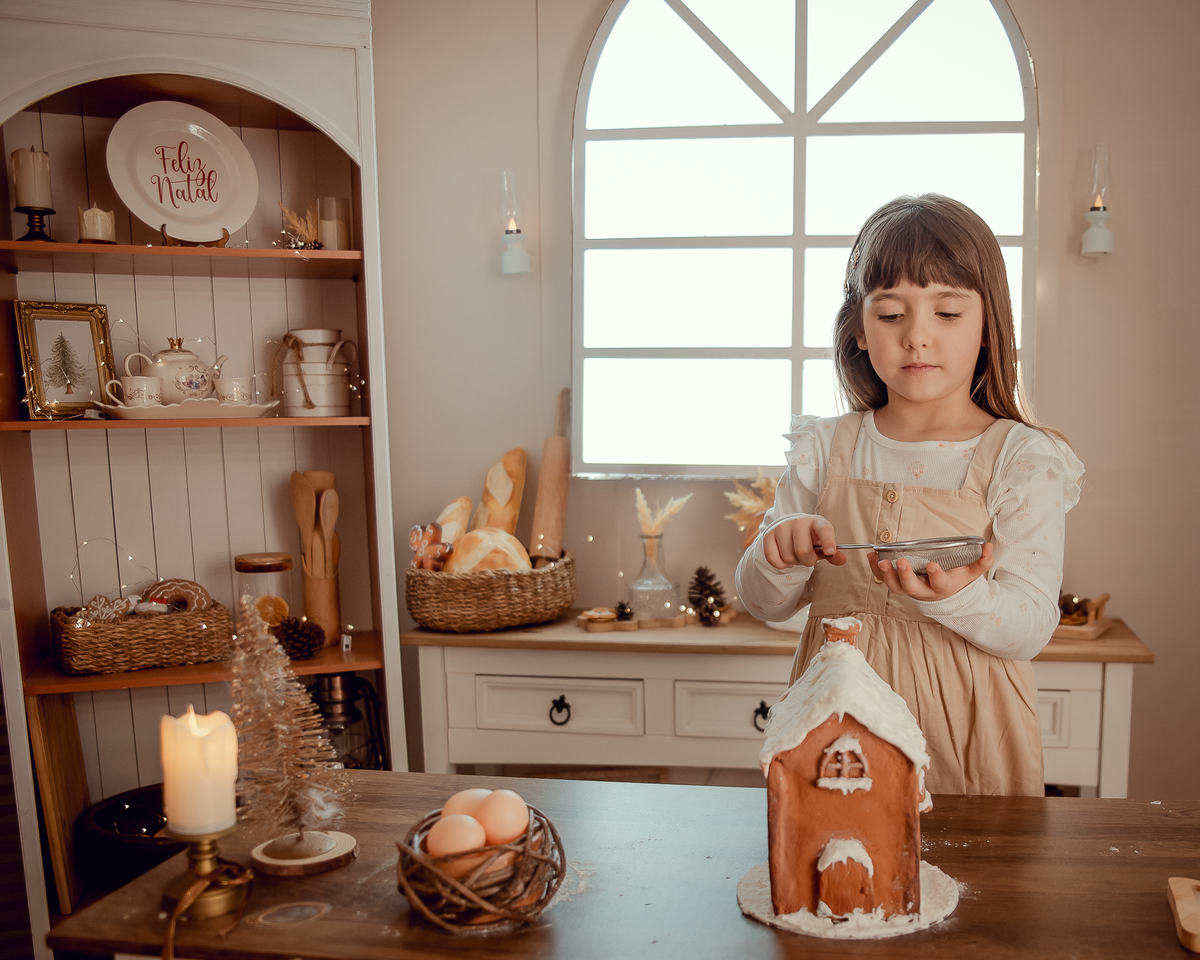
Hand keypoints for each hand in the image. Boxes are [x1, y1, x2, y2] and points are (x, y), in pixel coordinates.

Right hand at [763, 515, 847, 569]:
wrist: (789, 528)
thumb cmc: (810, 539)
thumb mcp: (823, 544)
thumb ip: (832, 554)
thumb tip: (842, 560)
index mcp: (817, 522)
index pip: (824, 530)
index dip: (828, 541)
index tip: (830, 552)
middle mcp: (798, 521)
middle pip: (803, 551)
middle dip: (807, 561)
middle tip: (808, 557)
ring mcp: (782, 527)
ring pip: (788, 557)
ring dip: (794, 562)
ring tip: (796, 554)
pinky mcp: (768, 535)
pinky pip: (773, 559)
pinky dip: (781, 565)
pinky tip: (785, 559)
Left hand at [869, 542, 993, 601]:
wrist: (944, 596)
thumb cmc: (957, 580)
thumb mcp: (972, 572)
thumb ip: (982, 561)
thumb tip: (989, 546)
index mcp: (942, 587)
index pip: (939, 583)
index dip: (935, 575)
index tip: (932, 565)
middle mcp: (923, 590)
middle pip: (911, 588)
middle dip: (905, 576)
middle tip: (901, 562)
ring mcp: (908, 589)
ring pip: (895, 587)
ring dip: (886, 575)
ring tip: (880, 561)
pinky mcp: (897, 584)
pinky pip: (884, 579)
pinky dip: (875, 569)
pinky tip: (872, 555)